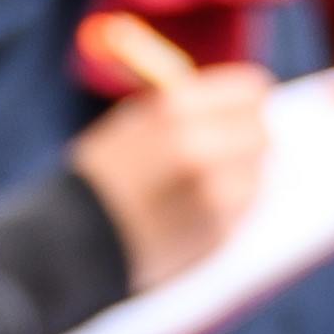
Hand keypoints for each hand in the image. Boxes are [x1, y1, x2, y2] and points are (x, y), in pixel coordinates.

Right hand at [63, 60, 274, 284]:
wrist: (69, 242)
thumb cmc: (102, 178)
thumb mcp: (137, 123)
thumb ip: (190, 111)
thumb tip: (244, 109)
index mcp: (177, 110)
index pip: (252, 90)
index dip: (250, 101)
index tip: (248, 110)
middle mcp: (202, 148)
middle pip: (263, 133)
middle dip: (252, 139)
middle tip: (238, 149)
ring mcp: (214, 194)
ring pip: (260, 175)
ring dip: (244, 177)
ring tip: (210, 185)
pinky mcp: (218, 232)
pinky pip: (247, 210)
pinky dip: (235, 208)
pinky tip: (203, 209)